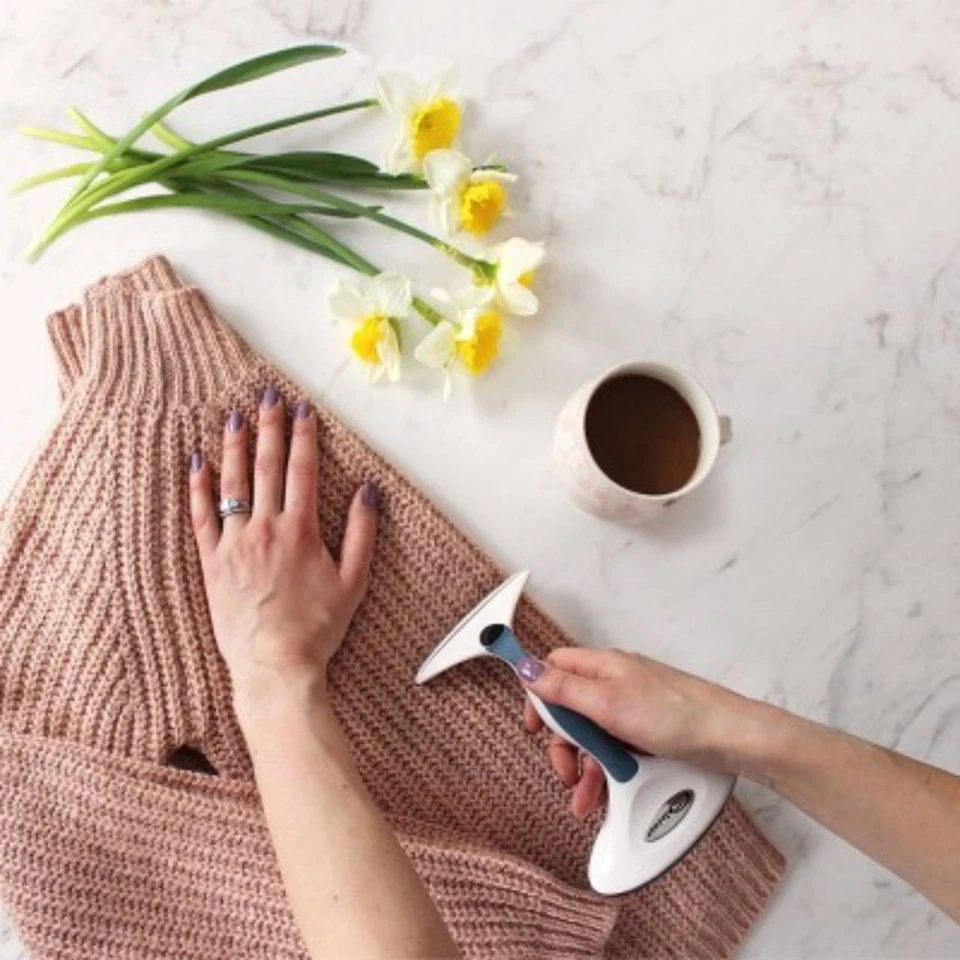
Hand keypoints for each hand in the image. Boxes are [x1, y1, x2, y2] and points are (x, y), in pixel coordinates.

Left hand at [188, 387, 377, 722]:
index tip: (303, 410)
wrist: (274, 665)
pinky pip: (202, 517)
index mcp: (300, 531)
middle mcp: (265, 529)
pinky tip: (199, 464)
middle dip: (269, 428)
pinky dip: (200, 488)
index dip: (303, 436)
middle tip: (268, 397)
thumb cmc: (317, 628)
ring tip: (234, 418)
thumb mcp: (354, 581)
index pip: (302, 471)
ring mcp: (235, 545)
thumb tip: (369, 491)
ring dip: (235, 447)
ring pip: (233, 484)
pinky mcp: (213, 563)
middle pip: (267, 467)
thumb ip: (363, 532)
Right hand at [519, 648, 751, 817]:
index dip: (539, 696)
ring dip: (584, 766)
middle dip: (564, 744)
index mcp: (602, 666)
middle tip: (566, 771)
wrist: (730, 739)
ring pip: (592, 736)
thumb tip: (526, 670)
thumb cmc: (676, 714)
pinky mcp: (646, 733)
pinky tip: (606, 791)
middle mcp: (614, 683)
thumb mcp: (608, 703)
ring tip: (587, 795)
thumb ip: (563, 689)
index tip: (535, 727)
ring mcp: (631, 709)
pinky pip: (615, 750)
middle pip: (570, 709)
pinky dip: (607, 772)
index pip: (554, 669)